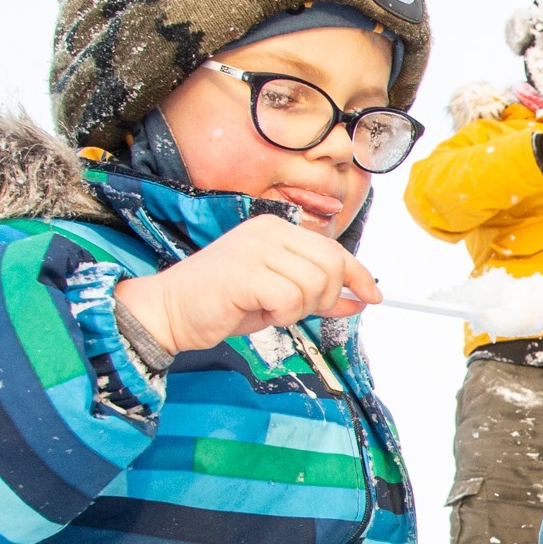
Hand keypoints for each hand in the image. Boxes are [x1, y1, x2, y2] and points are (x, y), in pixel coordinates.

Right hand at [111, 215, 377, 352]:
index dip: (358, 275)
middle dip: (325, 297)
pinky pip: (290, 299)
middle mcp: (268, 231)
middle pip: (331, 265)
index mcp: (277, 229)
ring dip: (299, 309)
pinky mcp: (245, 272)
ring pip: (314, 284)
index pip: (334, 248)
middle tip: (296, 310)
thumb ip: (319, 295)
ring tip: (271, 309)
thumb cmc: (221, 303)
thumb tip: (360, 299)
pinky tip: (259, 312)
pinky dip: (282, 315)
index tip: (372, 296)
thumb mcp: (279, 297)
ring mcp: (256, 248)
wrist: (169, 311)